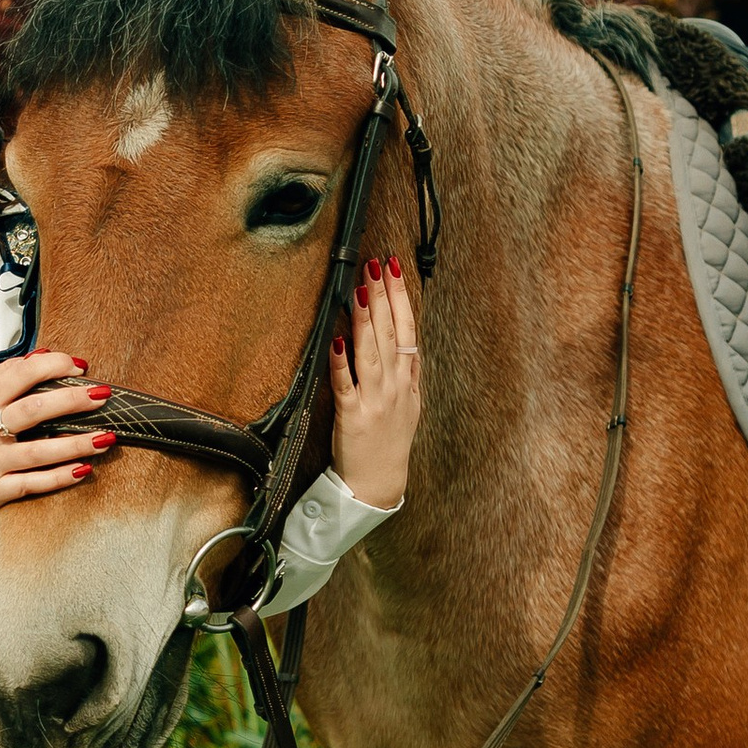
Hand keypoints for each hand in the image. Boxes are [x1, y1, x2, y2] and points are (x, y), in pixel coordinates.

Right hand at [0, 348, 113, 528]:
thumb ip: (3, 374)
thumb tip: (41, 355)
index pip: (21, 375)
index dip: (53, 367)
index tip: (79, 366)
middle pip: (33, 411)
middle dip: (71, 400)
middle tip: (102, 395)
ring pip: (39, 452)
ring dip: (76, 444)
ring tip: (107, 436)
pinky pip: (34, 484)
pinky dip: (60, 477)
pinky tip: (85, 468)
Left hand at [329, 255, 420, 510]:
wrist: (379, 482)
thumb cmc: (392, 441)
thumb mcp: (411, 404)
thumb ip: (410, 372)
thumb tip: (410, 342)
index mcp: (407, 379)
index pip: (407, 328)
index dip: (400, 296)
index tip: (393, 268)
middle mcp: (394, 385)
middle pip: (389, 332)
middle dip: (382, 296)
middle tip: (375, 264)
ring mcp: (374, 399)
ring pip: (371, 352)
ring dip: (366, 320)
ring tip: (361, 290)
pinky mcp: (352, 415)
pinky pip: (345, 384)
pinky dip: (341, 362)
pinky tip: (337, 340)